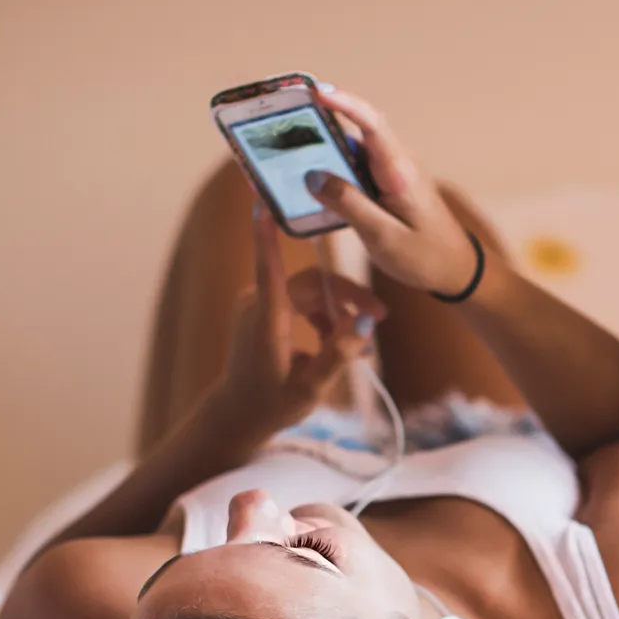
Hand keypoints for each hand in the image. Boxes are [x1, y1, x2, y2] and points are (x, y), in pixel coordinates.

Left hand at [216, 206, 385, 434]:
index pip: (270, 270)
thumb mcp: (311, 387)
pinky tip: (339, 342)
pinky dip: (324, 318)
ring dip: (338, 313)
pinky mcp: (264, 310)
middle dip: (348, 297)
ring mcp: (259, 305)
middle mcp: (258, 305)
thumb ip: (339, 353)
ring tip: (360, 346)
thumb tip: (368, 320)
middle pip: (312, 283)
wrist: (238, 415)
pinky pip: (302, 302)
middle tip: (380, 319)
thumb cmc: (272, 405)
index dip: (268, 236)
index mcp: (266, 322)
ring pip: (311, 293)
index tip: (262, 203)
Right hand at [303, 88, 481, 297]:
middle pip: (357, 128)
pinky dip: (332, 167)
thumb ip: (348, 205)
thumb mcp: (383, 237)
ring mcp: (392, 171)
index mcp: (399, 172)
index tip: (317, 91)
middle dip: (321, 116)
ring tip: (284, 143)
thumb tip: (313, 178)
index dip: (345, 103)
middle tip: (283, 113)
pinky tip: (307, 176)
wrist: (455, 270)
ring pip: (352, 148)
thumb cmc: (426, 257)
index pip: (372, 124)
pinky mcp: (386, 183)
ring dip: (322, 144)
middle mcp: (396, 163)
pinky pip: (355, 166)